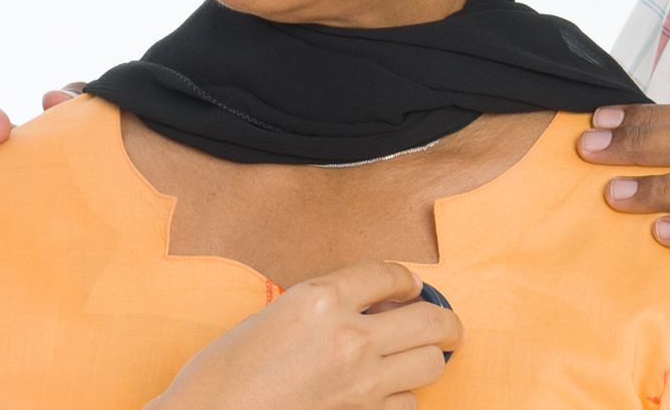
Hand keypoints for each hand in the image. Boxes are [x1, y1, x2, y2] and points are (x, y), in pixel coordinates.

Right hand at [148, 260, 460, 409]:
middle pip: (430, 318)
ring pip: (431, 363)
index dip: (408, 279)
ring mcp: (360, 382)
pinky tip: (387, 393)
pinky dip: (403, 397)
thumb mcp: (271, 316)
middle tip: (447, 325)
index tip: (412, 287)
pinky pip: (409, 404)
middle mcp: (348, 336)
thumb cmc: (222, 373)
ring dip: (429, 358)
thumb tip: (371, 308)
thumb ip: (322, 307)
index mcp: (319, 298)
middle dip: (446, 320)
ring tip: (419, 358)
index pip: (388, 273)